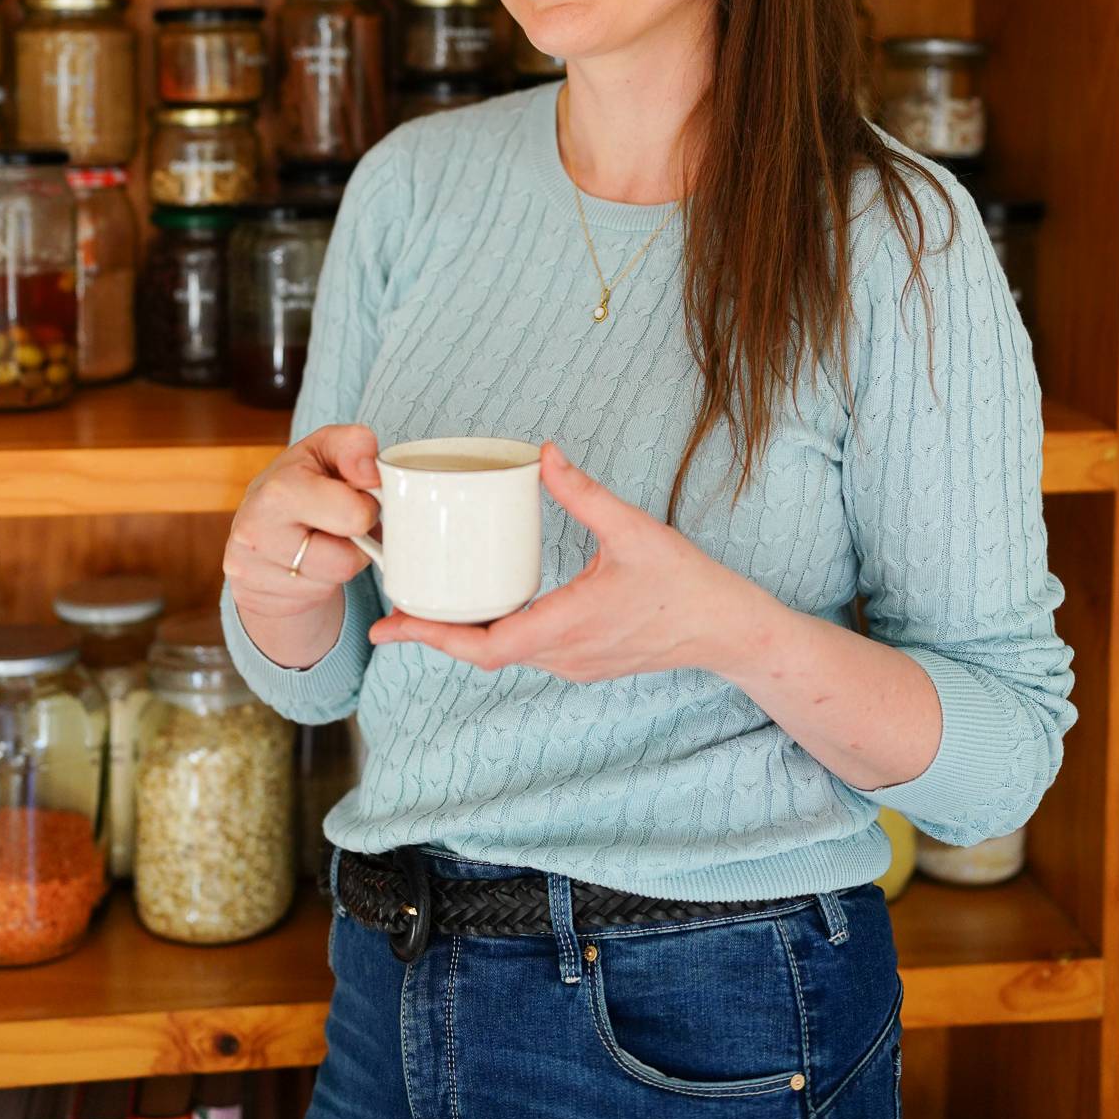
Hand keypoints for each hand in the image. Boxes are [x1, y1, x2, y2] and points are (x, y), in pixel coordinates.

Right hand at [223, 423, 380, 666]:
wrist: (256, 527)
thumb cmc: (300, 483)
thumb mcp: (325, 450)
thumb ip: (354, 445)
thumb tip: (372, 471)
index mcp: (279, 489)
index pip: (354, 515)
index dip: (366, 506)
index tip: (355, 496)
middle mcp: (257, 532)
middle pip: (346, 560)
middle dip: (356, 540)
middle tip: (343, 523)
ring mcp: (252, 571)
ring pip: (334, 581)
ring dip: (342, 561)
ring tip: (326, 541)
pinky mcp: (254, 599)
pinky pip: (314, 598)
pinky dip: (322, 581)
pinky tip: (308, 562)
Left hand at [367, 441, 751, 681]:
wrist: (727, 629)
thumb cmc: (685, 583)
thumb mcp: (632, 529)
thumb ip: (584, 492)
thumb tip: (543, 454)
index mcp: (566, 626)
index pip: (483, 644)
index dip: (432, 635)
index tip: (391, 623)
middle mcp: (563, 655)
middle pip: (482, 653)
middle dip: (434, 632)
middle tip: (393, 611)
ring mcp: (573, 664)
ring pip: (503, 655)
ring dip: (464, 634)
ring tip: (429, 605)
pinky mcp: (584, 661)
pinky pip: (526, 652)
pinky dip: (495, 633)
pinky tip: (485, 607)